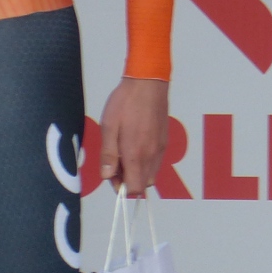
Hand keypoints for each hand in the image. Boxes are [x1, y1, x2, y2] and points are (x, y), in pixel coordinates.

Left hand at [98, 77, 168, 195]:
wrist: (147, 84)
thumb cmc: (125, 103)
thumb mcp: (108, 126)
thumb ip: (108, 154)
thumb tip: (107, 176)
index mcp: (136, 154)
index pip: (135, 189)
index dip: (122, 188)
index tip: (111, 176)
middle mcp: (152, 156)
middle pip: (143, 184)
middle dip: (128, 180)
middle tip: (113, 163)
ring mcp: (160, 149)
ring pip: (150, 173)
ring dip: (136, 171)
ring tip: (121, 152)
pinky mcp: (164, 141)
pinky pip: (155, 162)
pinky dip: (144, 162)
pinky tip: (132, 144)